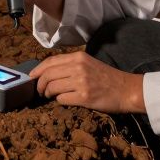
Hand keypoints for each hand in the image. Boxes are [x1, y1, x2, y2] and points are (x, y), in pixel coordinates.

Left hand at [28, 51, 145, 113]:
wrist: (127, 90)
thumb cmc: (107, 78)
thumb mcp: (89, 64)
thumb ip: (70, 65)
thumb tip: (48, 73)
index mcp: (78, 57)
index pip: (50, 62)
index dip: (37, 70)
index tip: (31, 77)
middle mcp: (78, 67)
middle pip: (48, 75)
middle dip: (39, 84)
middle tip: (39, 91)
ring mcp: (81, 82)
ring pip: (52, 87)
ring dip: (47, 94)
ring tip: (49, 96)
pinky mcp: (84, 97)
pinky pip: (62, 99)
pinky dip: (59, 101)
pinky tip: (64, 100)